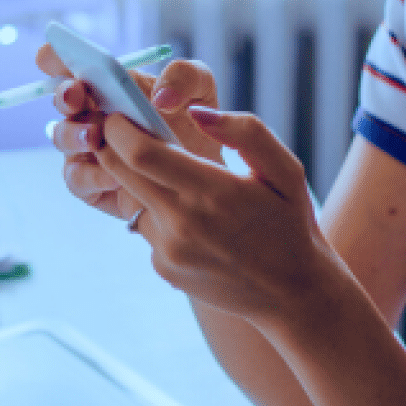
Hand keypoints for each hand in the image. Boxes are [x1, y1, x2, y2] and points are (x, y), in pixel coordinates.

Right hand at [35, 43, 223, 219]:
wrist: (205, 177)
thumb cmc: (194, 126)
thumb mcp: (200, 91)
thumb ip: (185, 76)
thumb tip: (160, 97)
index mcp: (107, 83)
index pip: (68, 63)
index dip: (55, 57)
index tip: (54, 57)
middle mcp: (90, 112)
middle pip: (60, 98)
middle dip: (63, 94)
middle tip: (77, 95)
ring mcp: (86, 148)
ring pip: (61, 137)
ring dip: (73, 133)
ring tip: (95, 136)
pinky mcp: (91, 184)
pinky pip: (77, 179)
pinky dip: (92, 175)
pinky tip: (114, 175)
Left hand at [96, 105, 321, 326]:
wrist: (294, 294)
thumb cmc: (290, 222)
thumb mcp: (285, 170)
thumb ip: (246, 132)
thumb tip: (197, 111)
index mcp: (213, 192)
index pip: (140, 153)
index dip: (119, 128)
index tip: (118, 114)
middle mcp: (183, 224)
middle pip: (120, 172)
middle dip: (112, 145)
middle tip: (122, 130)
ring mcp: (170, 251)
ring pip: (131, 199)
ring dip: (138, 181)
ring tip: (171, 178)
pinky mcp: (164, 269)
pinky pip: (145, 227)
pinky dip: (156, 213)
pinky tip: (190, 218)